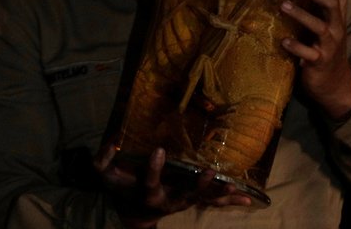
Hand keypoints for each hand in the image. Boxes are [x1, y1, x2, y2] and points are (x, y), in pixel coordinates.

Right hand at [93, 142, 251, 227]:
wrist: (135, 212)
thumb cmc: (121, 189)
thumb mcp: (106, 176)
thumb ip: (103, 160)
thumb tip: (112, 139)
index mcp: (148, 193)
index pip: (149, 180)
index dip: (153, 167)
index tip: (157, 149)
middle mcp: (169, 200)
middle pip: (185, 195)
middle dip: (198, 185)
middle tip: (209, 172)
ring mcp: (184, 202)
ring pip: (204, 200)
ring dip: (220, 193)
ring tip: (235, 186)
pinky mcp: (194, 201)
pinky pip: (214, 202)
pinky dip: (230, 200)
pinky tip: (248, 199)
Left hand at [280, 0, 350, 120]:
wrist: (335, 83)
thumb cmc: (326, 47)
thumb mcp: (327, 23)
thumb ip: (320, 3)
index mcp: (338, 15)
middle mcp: (337, 27)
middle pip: (331, 3)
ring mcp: (330, 45)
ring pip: (319, 26)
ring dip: (301, 15)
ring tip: (283, 6)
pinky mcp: (320, 62)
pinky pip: (309, 53)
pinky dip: (296, 47)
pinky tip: (284, 41)